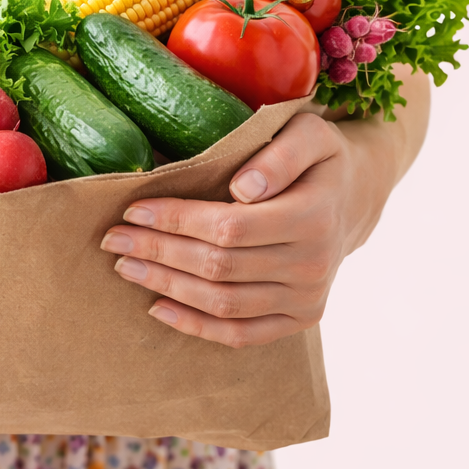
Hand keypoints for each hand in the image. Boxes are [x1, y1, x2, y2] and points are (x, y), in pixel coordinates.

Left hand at [100, 112, 395, 347]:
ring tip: (126, 266)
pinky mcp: (300, 319)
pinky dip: (196, 327)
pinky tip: (157, 307)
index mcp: (313, 217)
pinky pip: (241, 335)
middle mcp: (312, 265)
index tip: (132, 210)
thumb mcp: (309, 134)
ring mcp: (307, 299)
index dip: (176, 221)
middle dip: (158, 252)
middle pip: (218, 267)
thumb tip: (244, 188)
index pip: (229, 227)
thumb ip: (280, 155)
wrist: (355, 197)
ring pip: (223, 303)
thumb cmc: (318, 158)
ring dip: (167, 286)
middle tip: (112, 239)